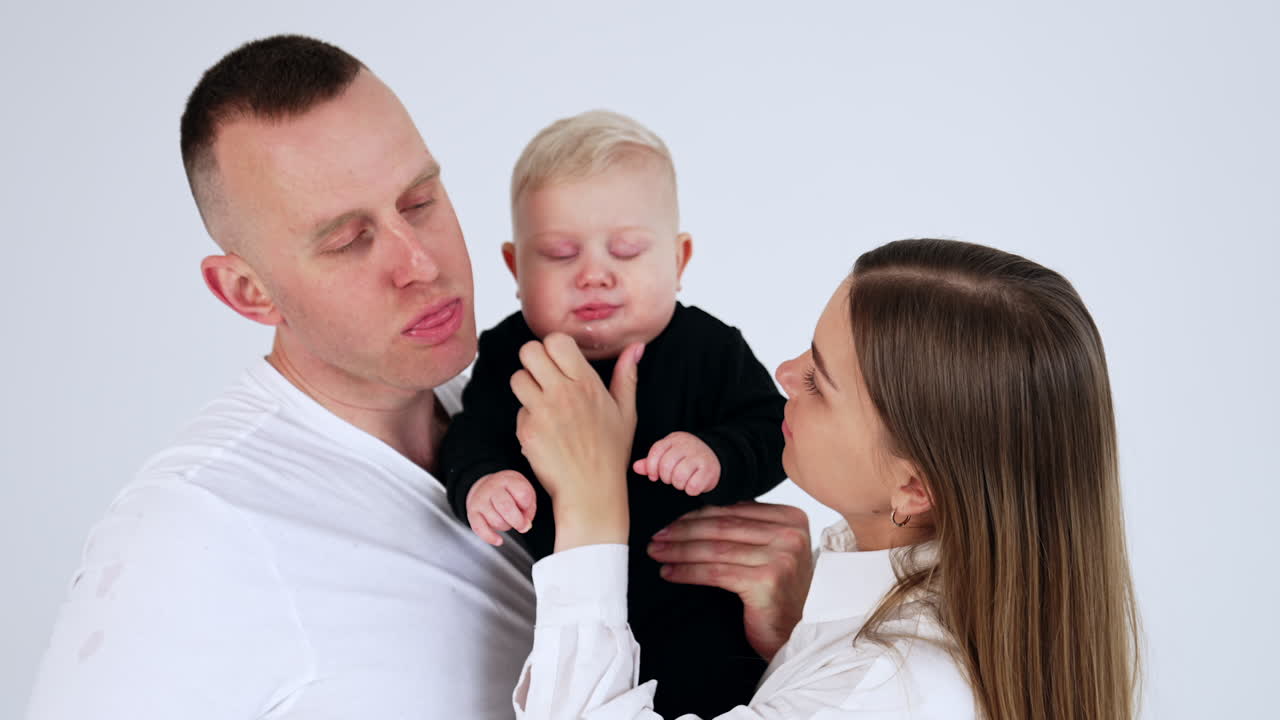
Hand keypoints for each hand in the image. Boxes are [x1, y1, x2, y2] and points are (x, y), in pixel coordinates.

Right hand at [465, 470, 536, 545]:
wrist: (486, 486)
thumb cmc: (509, 492)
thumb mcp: (524, 492)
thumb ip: (528, 509)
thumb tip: (525, 526)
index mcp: (509, 480)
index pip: (522, 494)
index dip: (527, 506)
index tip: (526, 508)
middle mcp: (493, 487)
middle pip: (506, 507)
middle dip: (518, 521)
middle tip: (522, 526)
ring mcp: (480, 500)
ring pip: (496, 521)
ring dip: (506, 527)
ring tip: (507, 521)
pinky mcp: (472, 512)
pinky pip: (479, 529)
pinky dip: (490, 538)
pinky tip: (499, 540)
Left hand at [510, 333, 643, 550]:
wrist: (590, 491)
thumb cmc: (610, 453)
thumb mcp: (626, 412)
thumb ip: (627, 376)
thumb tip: (636, 347)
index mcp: (586, 383)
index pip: (555, 340)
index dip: (553, 347)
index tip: (558, 360)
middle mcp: (561, 393)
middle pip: (529, 351)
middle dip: (534, 360)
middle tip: (544, 376)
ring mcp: (541, 411)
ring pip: (517, 378)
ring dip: (526, 386)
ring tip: (542, 402)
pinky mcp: (526, 431)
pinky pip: (518, 410)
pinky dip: (527, 418)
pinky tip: (544, 431)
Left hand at [633, 431, 720, 495]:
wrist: (715, 456)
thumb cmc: (685, 457)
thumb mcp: (668, 455)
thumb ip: (652, 461)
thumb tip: (636, 467)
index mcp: (674, 439)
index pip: (656, 451)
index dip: (651, 467)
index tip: (653, 476)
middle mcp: (687, 445)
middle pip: (666, 465)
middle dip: (666, 477)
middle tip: (672, 478)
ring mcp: (699, 456)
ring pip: (679, 476)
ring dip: (678, 485)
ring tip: (683, 481)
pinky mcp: (709, 469)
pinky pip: (693, 486)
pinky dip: (691, 490)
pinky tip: (693, 484)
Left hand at [647, 502, 812, 661]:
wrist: (796, 632)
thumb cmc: (779, 593)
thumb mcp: (770, 550)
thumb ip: (746, 529)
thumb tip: (696, 515)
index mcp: (791, 518)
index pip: (733, 510)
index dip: (697, 515)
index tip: (671, 524)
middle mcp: (789, 534)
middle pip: (723, 527)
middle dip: (683, 531)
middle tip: (657, 537)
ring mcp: (780, 557)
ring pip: (716, 549)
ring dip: (680, 551)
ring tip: (658, 554)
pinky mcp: (766, 581)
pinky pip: (715, 572)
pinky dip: (688, 571)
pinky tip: (670, 573)